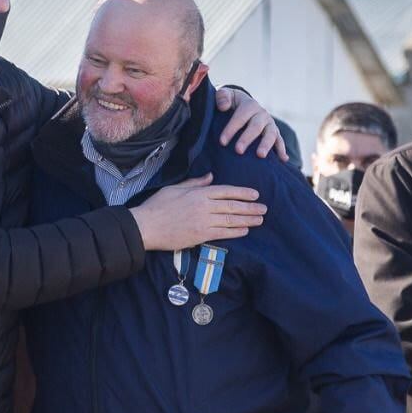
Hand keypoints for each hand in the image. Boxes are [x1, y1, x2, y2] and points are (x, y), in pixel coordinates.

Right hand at [128, 173, 264, 250]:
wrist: (146, 226)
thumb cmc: (157, 205)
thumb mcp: (175, 188)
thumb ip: (195, 182)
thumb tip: (210, 176)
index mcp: (198, 193)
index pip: (226, 191)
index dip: (243, 192)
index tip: (255, 195)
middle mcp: (204, 206)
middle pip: (233, 206)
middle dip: (251, 207)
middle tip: (264, 208)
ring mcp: (204, 221)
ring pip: (231, 220)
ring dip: (248, 219)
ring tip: (260, 220)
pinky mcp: (201, 235)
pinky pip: (223, 233)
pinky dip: (236, 232)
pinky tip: (245, 230)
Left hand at [215, 87, 288, 160]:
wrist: (244, 104)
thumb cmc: (231, 102)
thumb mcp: (225, 94)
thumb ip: (222, 96)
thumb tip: (223, 106)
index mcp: (249, 105)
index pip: (240, 117)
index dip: (231, 129)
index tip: (222, 142)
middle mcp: (262, 114)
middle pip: (256, 126)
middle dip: (247, 138)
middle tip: (238, 150)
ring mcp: (269, 124)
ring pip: (271, 134)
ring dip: (266, 145)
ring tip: (260, 155)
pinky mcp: (274, 133)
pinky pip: (280, 141)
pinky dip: (282, 149)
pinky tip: (283, 159)